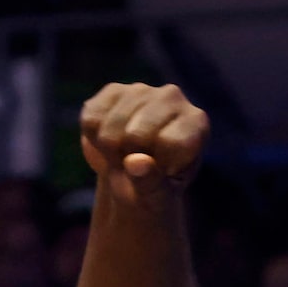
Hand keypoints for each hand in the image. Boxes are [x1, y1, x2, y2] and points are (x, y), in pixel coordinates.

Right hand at [81, 84, 210, 201]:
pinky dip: (94, 140)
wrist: (132, 177)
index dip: (159, 166)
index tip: (163, 171)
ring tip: (125, 154)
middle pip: (135, 135)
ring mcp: (142, 90)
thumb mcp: (157, 196)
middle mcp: (173, 97)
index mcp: (196, 122)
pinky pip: (91, 120)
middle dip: (129, 159)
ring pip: (109, 127)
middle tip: (138, 165)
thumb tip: (136, 161)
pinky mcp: (113, 90)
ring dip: (110, 152)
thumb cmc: (154, 189)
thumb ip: (150, 183)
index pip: (169, 143)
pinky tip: (111, 141)